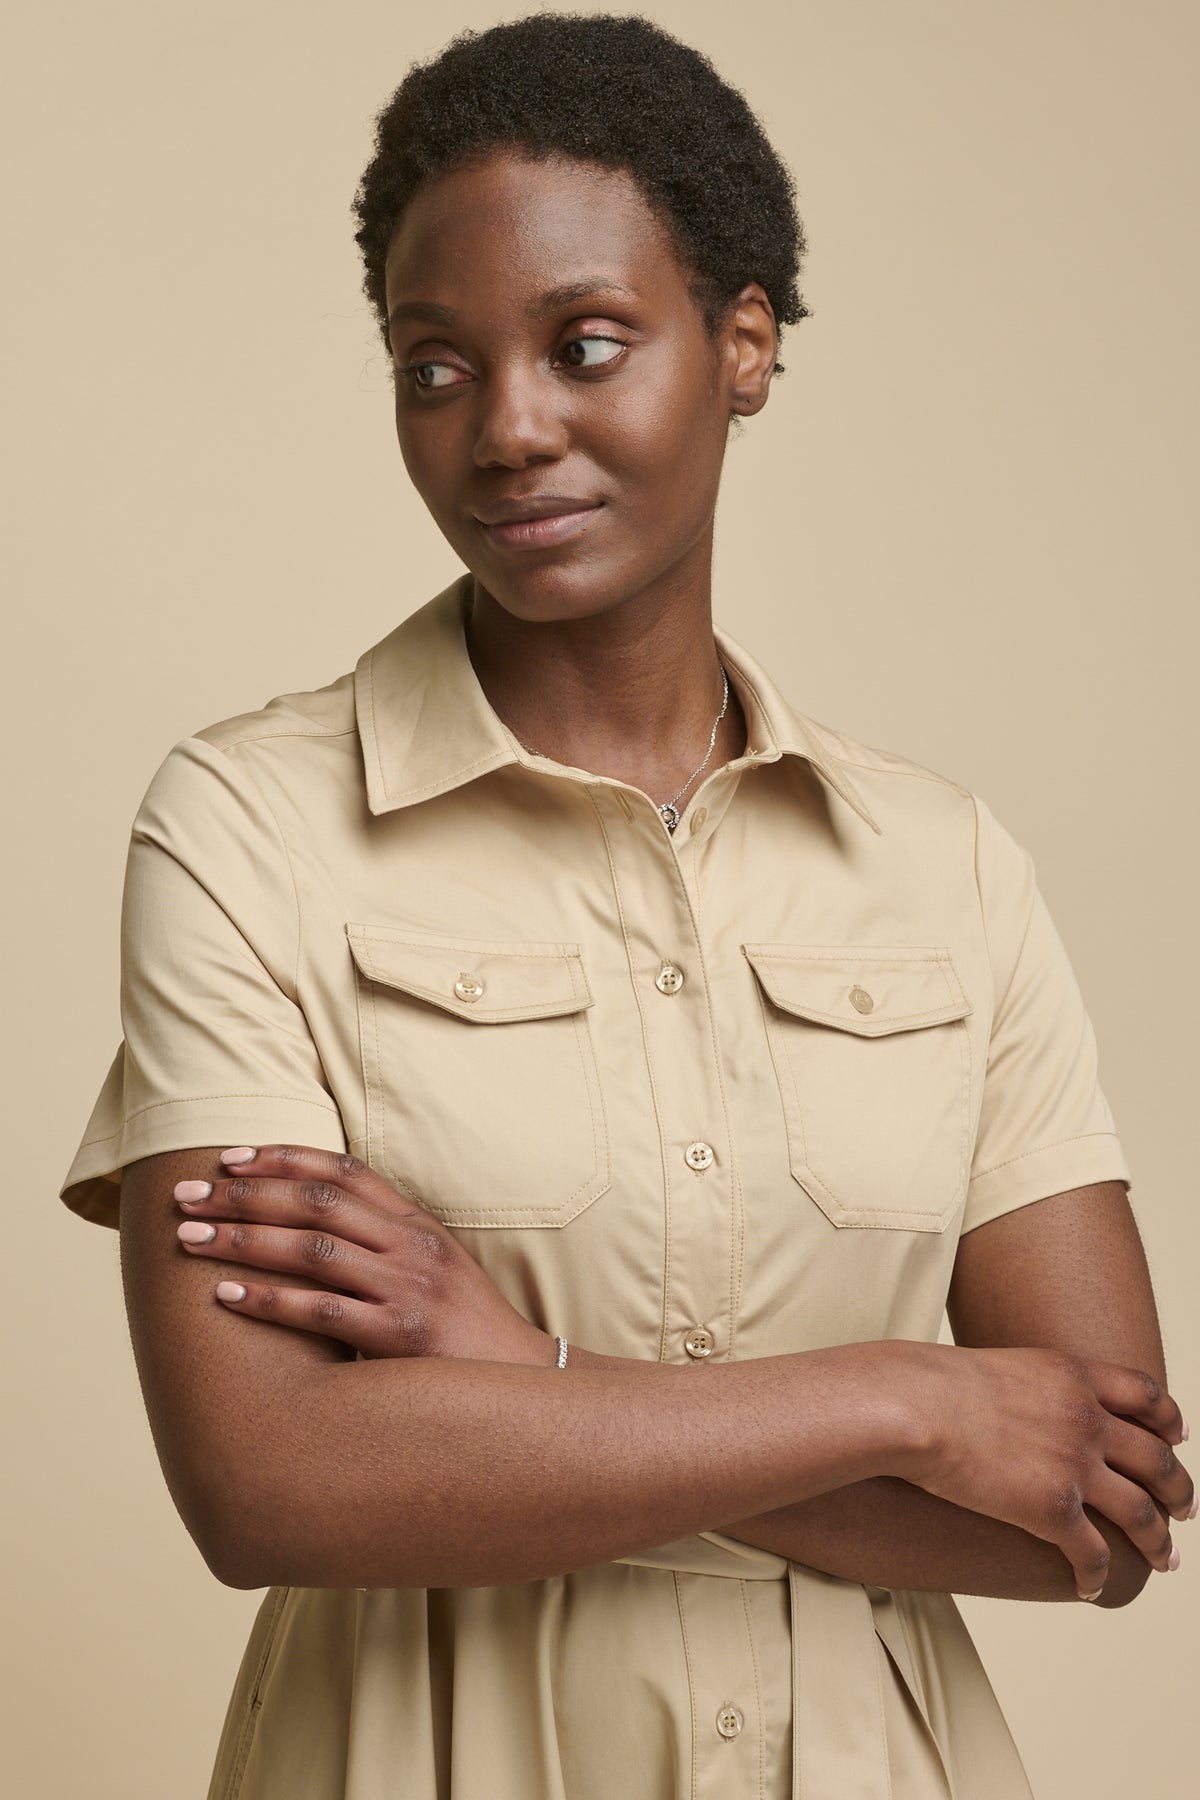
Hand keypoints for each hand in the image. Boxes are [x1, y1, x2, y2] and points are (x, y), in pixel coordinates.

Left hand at [173, 1143, 556, 1365]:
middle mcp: (413, 1246)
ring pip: (312, 1248)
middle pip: (316, 1202)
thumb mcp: (434, 1272)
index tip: (229, 1157)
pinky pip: (324, 1311)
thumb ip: (384, 1245)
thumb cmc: (467, 1334)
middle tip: (186, 1196)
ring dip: (243, 1239)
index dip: (283, 1157)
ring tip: (190, 1238)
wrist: (528, 1385)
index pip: (344, 1171)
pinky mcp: (402, 1338)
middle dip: (244, 1194)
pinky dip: (270, 1300)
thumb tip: (309, 1228)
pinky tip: (227, 1296)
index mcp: (418, 1223)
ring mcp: (409, 1289)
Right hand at [890, 1341, 1194, 1599]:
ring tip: (1165, 1560)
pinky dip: (1098, 1576)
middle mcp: (1087, 1419)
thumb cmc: (929, 1383)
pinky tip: (1091, 1587)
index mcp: (1073, 1376)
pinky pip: (1094, 1554)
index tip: (1179, 1435)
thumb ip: (1027, 1387)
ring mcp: (1075, 1465)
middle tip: (1184, 1508)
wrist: (912, 1406)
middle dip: (1178, 1490)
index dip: (1169, 1419)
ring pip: (1141, 1513)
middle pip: (1156, 1458)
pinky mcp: (1053, 1510)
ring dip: (1159, 1542)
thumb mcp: (996, 1366)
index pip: (1145, 1395)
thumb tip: (1017, 1406)